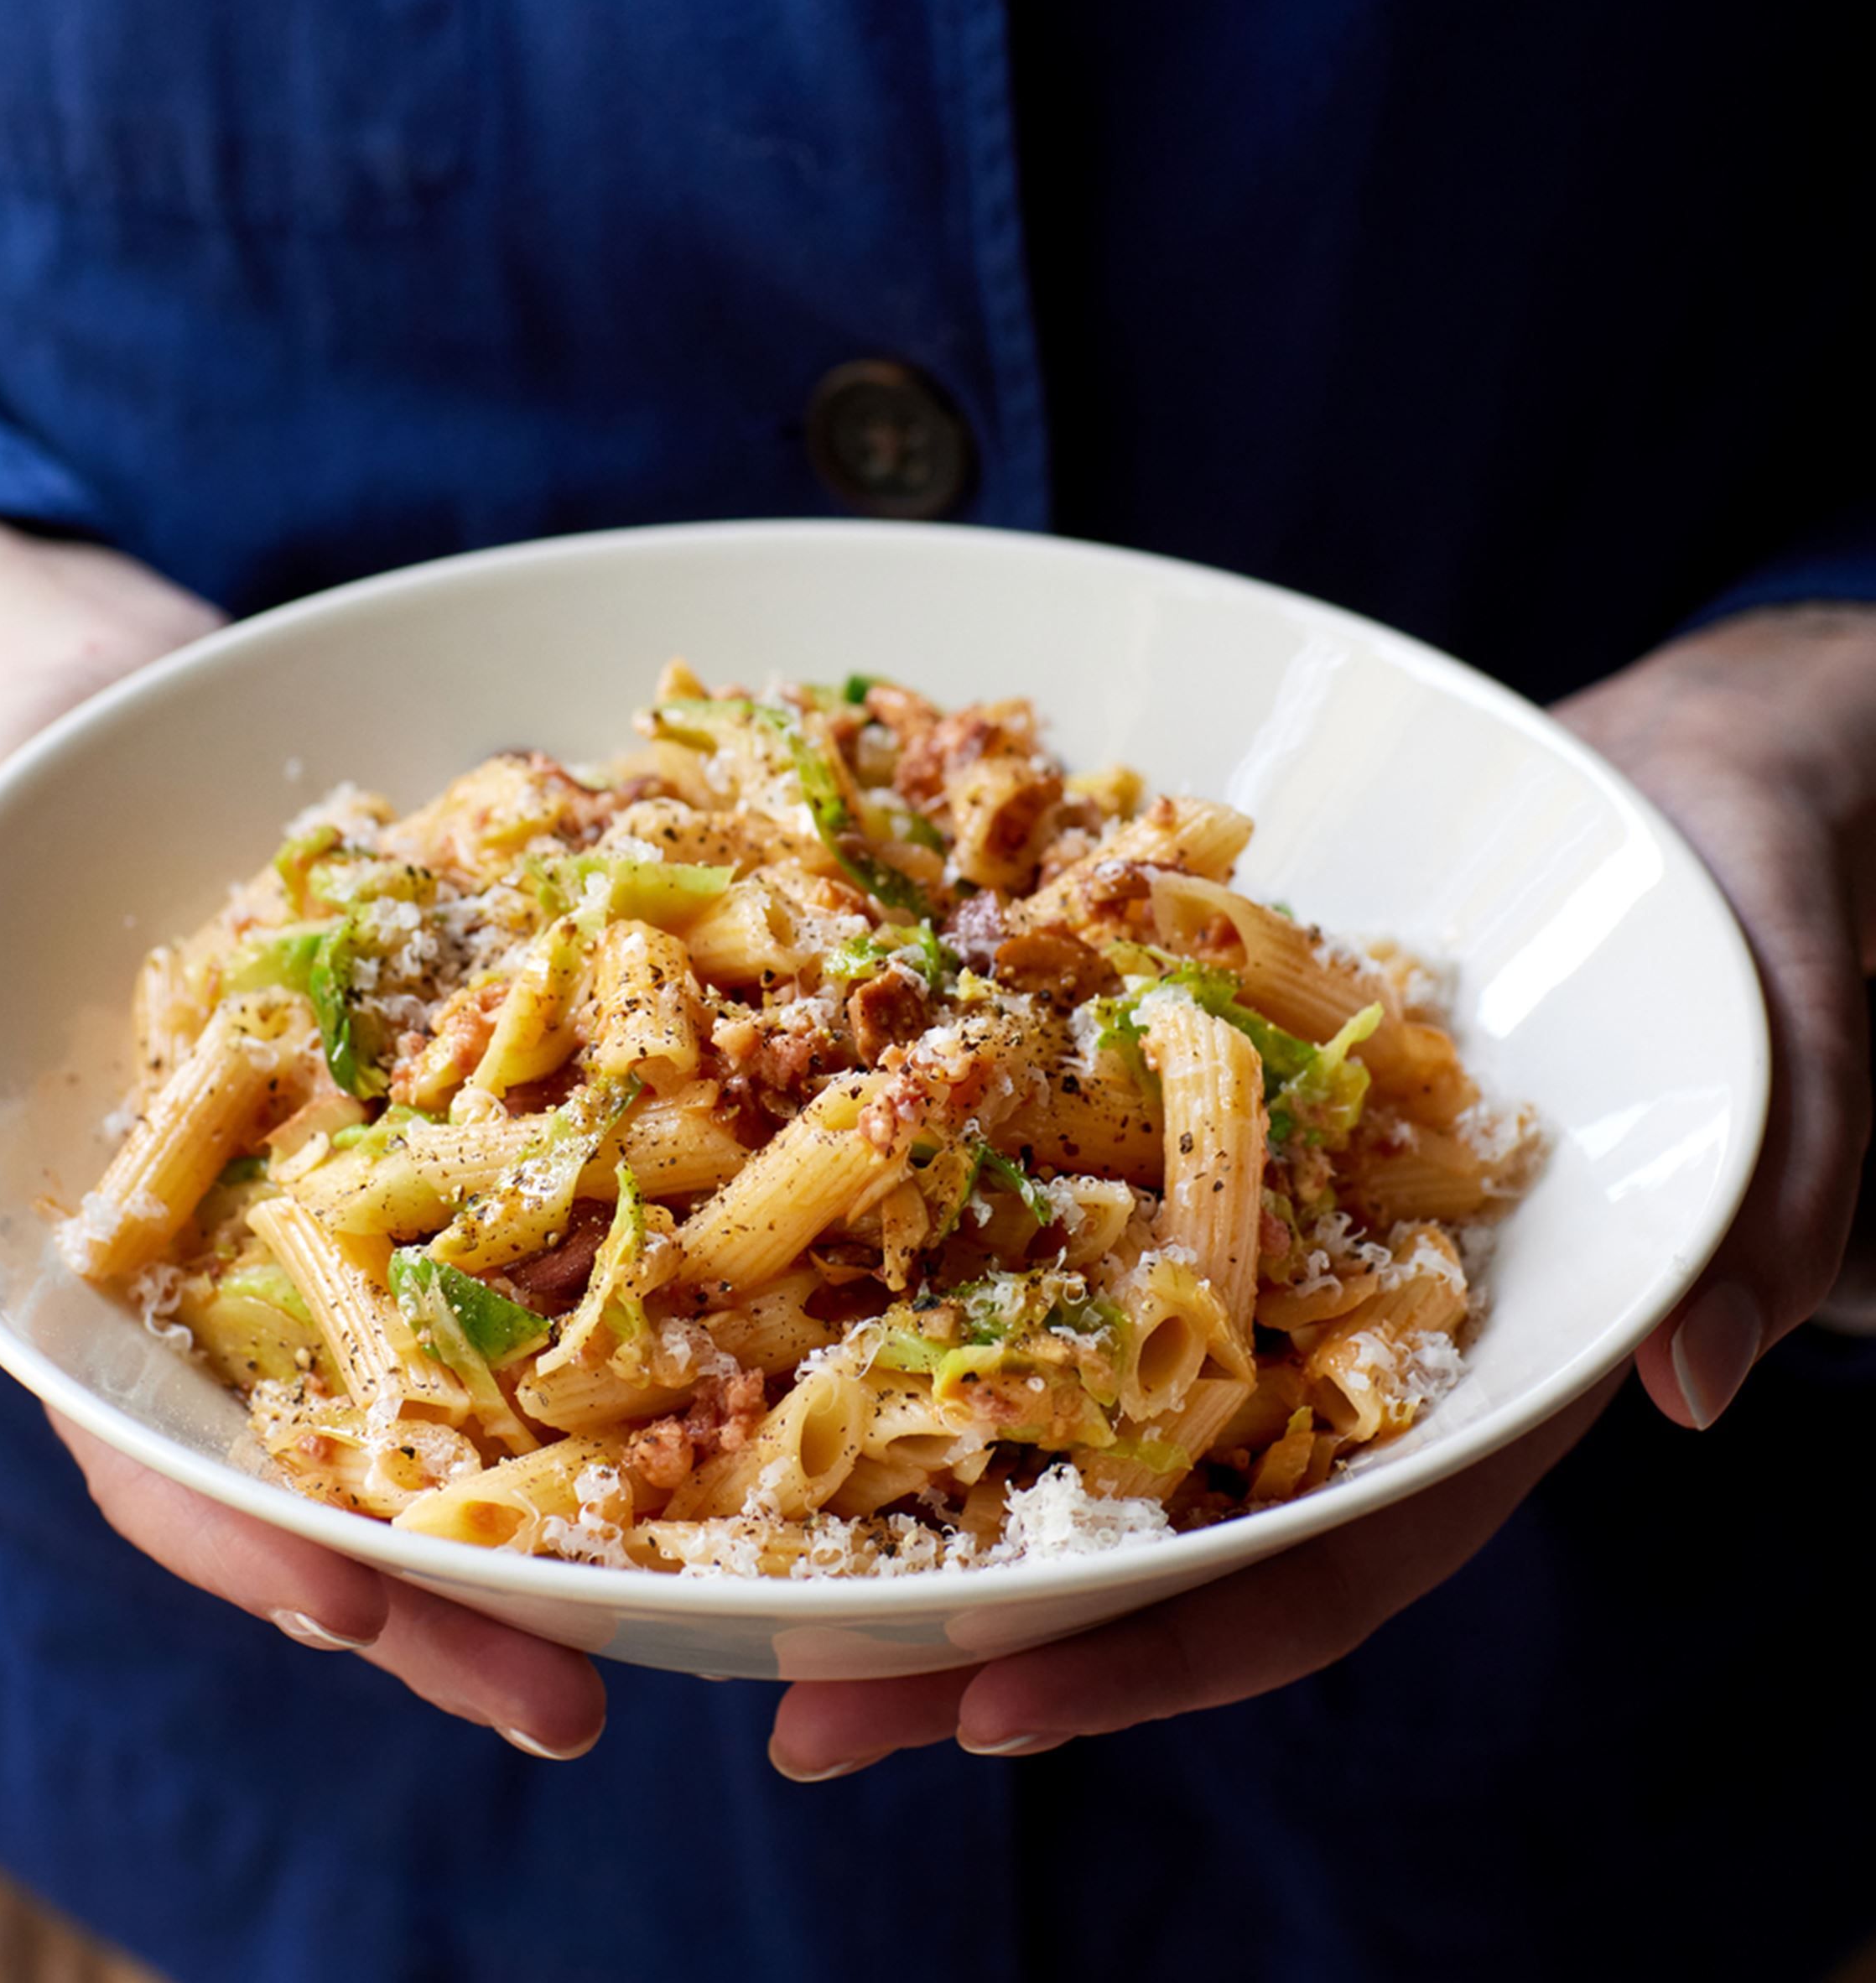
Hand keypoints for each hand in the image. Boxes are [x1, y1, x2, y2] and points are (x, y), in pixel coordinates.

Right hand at [0, 519, 606, 1756]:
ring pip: (461, 1385)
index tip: (348, 1611)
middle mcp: (250, 1280)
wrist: (100, 732)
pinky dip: (625, 1302)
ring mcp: (365, 1213)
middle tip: (562, 1702)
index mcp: (105, 1285)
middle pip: (341, 1470)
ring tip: (668, 1611)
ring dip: (557, 1508)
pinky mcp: (458, 1122)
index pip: (159, 1441)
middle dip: (441, 1595)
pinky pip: (544, 1221)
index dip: (244, 1533)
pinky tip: (727, 1378)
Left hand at [770, 603, 1875, 1777]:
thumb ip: (1772, 1214)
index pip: (1326, 1557)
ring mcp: (1262, 1248)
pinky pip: (1063, 1218)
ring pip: (1085, 1391)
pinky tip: (810, 1302)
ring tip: (740, 1556)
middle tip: (795, 1703)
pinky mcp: (1201, 1142)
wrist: (1672, 805)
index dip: (1165, 1644)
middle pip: (1155, 1518)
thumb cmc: (1753, 919)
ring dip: (925, 1478)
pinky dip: (948, 1274)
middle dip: (982, 1618)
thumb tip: (1703, 1378)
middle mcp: (1348, 1344)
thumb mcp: (1808, 1054)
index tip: (991, 1705)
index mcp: (1484, 1381)